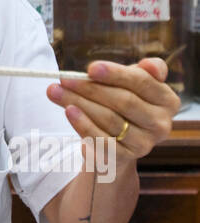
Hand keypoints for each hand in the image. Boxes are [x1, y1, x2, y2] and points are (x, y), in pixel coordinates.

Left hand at [46, 57, 180, 158]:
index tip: (90, 68)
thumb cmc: (125, 103)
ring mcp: (145, 144)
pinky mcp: (125, 158)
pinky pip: (101, 140)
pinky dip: (83, 125)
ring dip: (79, 103)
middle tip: (63, 79)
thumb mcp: (134, 83)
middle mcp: (161, 124)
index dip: (116, 74)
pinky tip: (68, 111)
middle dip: (90, 88)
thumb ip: (142, 71)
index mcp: (167, 100)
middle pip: (124, 101)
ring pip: (109, 119)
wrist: (118, 141)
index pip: (142, 82)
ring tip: (56, 92)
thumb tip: (148, 64)